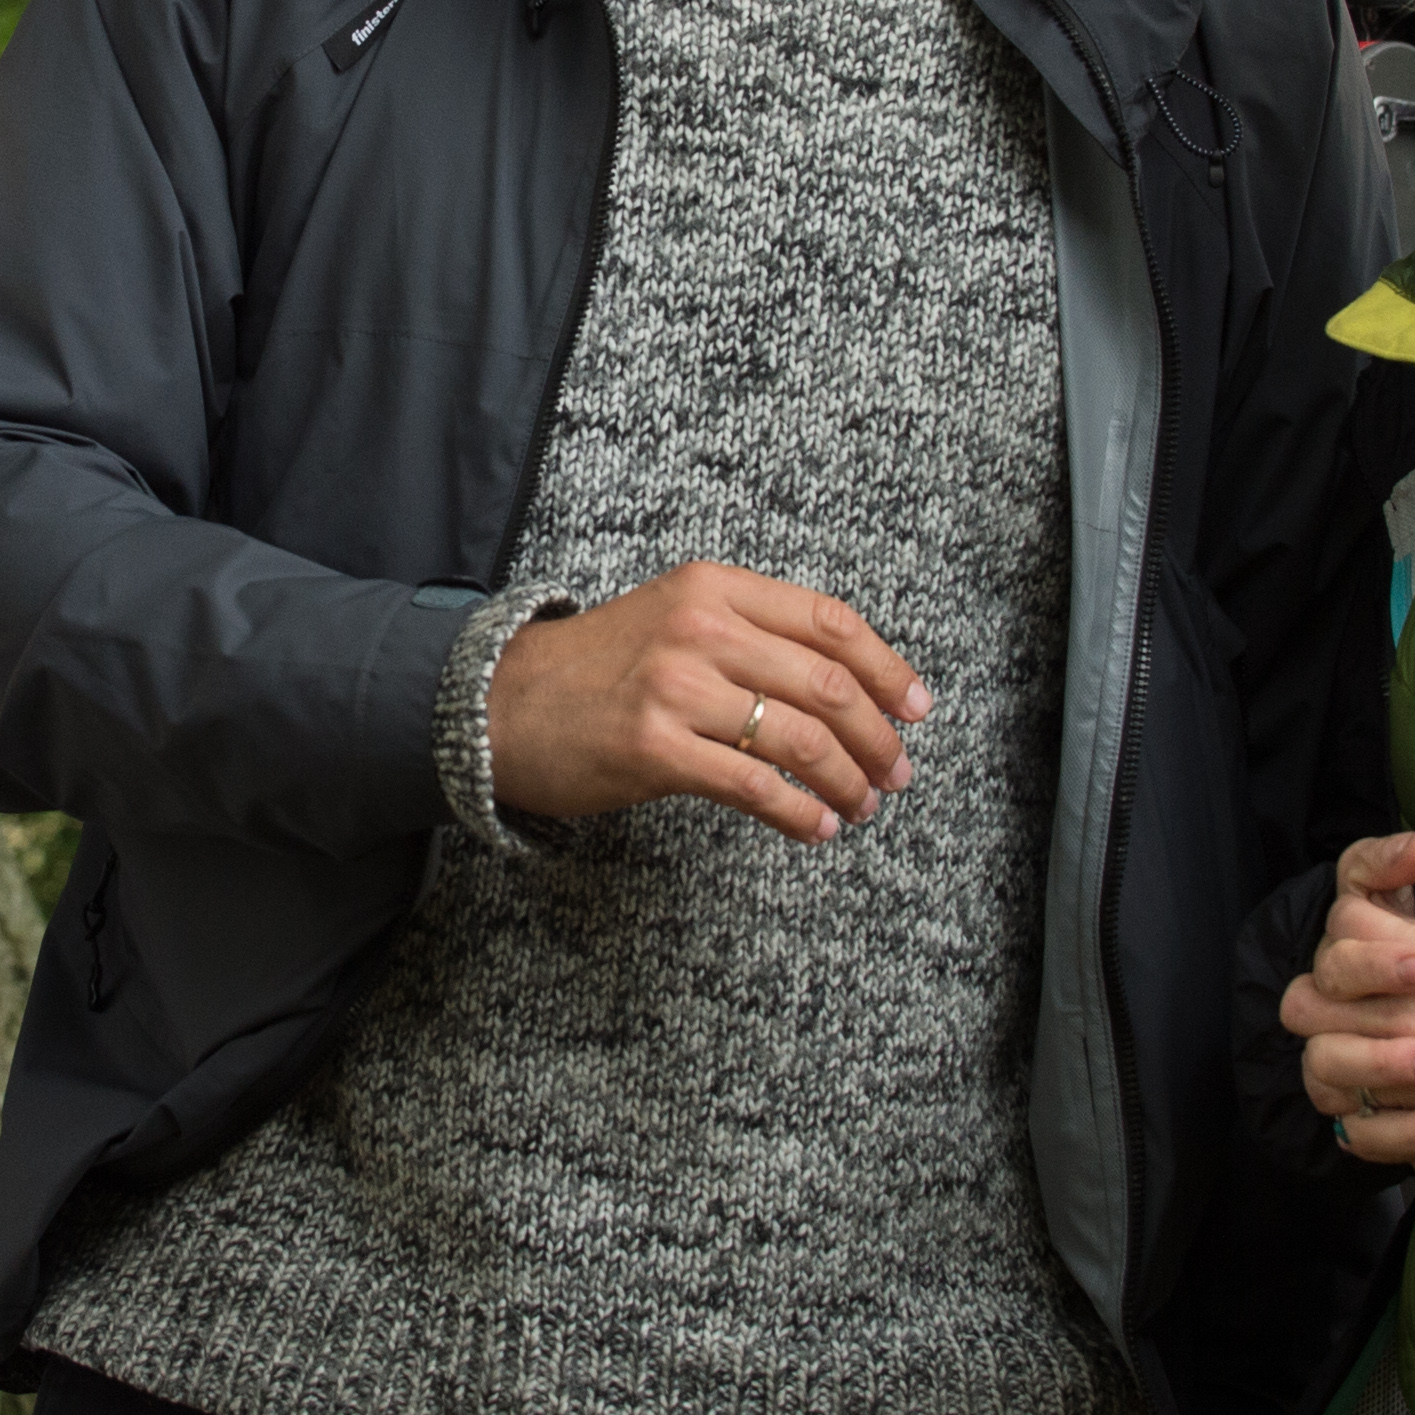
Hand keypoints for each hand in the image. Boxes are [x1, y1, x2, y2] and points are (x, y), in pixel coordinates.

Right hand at [483, 561, 925, 844]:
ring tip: (861, 804)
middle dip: (878, 738)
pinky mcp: (655, 748)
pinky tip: (816, 827)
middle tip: (897, 771)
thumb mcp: (673, 617)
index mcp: (714, 587)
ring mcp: (676, 687)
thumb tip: (843, 683)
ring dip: (847, 780)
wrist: (498, 701)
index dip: (888, 669)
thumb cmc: (594, 670)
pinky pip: (755, 784)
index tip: (916, 708)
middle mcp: (701, 627)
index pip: (831, 622)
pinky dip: (799, 812)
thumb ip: (748, 633)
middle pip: (827, 684)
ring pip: (799, 737)